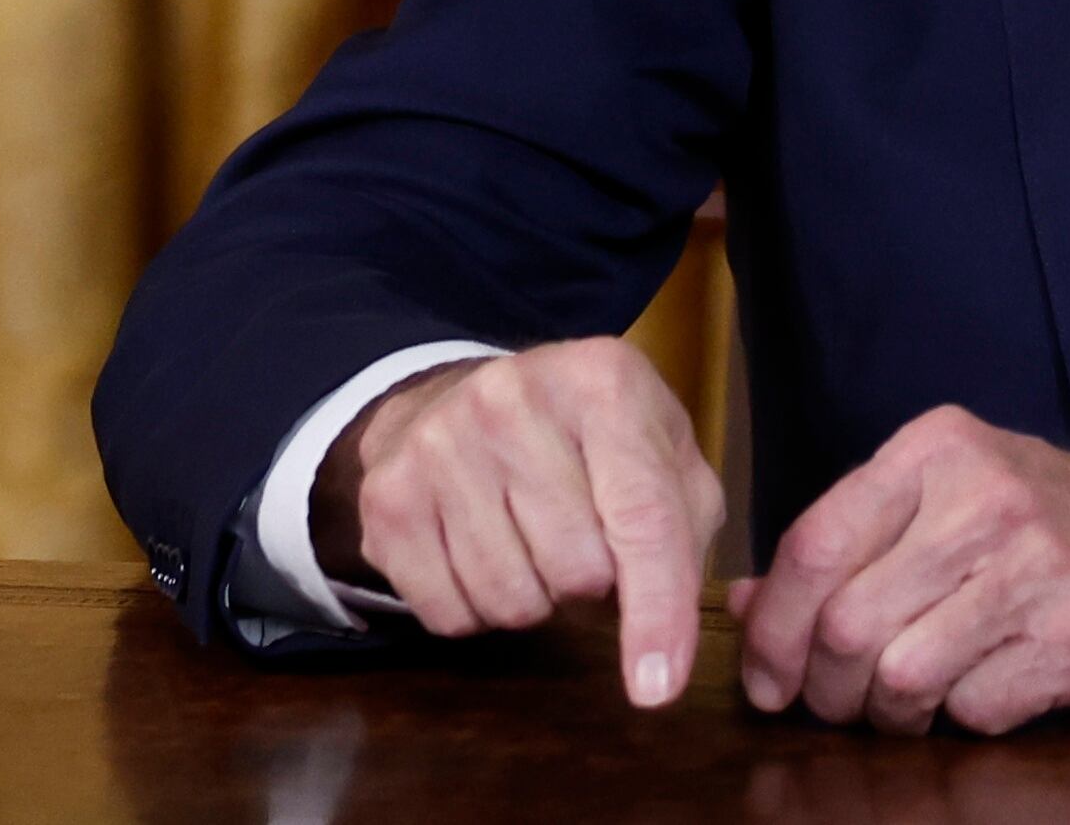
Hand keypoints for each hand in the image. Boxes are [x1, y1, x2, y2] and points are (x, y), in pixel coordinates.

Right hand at [312, 337, 724, 707]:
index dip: (657, 610)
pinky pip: (449, 616)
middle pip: (577, 569)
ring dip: (536, 598)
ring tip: (531, 541)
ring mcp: (440, 443)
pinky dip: (477, 611)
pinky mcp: (387, 496)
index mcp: (602, 380)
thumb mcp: (662, 455)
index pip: (642, 517)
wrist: (464, 397)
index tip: (658, 687)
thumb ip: (682, 539)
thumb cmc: (589, 439)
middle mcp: (513, 397)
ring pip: (511, 600)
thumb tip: (659, 667)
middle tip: (582, 540)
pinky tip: (482, 552)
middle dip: (593, 583)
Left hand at [729, 405, 1069, 735]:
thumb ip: (847, 542)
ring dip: (884, 715)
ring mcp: (1036, 567)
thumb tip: (741, 606)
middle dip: (823, 687)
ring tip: (899, 706)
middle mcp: (985, 498)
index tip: (764, 677)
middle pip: (848, 624)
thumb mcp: (942, 501)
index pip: (816, 544)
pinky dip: (958, 718)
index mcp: (938, 450)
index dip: (772, 626)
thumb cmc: (1041, 524)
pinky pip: (970, 709)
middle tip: (831, 704)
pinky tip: (976, 690)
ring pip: (900, 676)